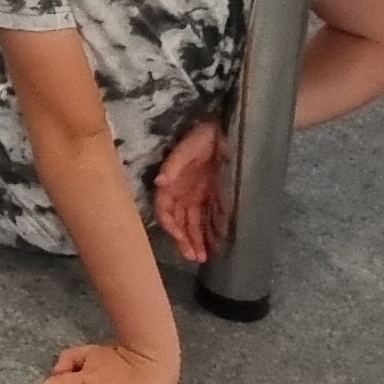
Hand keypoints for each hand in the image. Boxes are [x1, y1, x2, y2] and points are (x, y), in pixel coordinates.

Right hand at [149, 117, 226, 263]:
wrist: (223, 125)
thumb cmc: (201, 134)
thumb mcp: (187, 148)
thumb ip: (174, 165)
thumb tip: (159, 182)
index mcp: (172, 183)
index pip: (166, 211)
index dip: (171, 227)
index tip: (180, 239)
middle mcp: (182, 192)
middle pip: (181, 221)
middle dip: (186, 240)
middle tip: (196, 258)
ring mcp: (197, 193)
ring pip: (194, 222)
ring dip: (197, 239)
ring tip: (204, 257)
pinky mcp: (212, 193)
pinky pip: (210, 215)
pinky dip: (212, 229)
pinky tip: (218, 242)